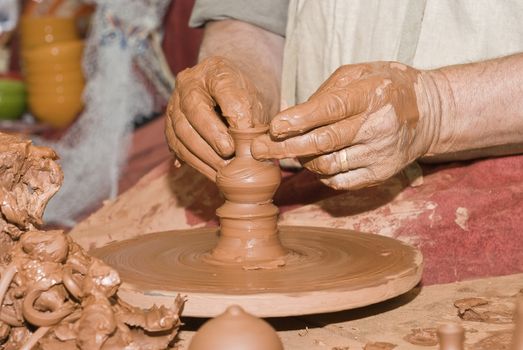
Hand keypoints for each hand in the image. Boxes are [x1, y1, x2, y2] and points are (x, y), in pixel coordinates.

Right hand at [165, 56, 266, 180]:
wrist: (231, 96)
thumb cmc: (246, 100)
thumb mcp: (257, 105)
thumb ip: (254, 123)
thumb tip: (248, 151)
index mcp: (215, 70)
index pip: (222, 87)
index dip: (233, 112)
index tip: (245, 132)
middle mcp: (188, 82)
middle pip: (194, 110)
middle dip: (212, 136)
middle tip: (230, 154)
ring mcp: (174, 103)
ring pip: (181, 131)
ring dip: (203, 155)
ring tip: (223, 170)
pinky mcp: (170, 125)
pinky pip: (176, 146)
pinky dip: (195, 163)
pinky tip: (212, 173)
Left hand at [251, 62, 440, 189]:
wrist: (428, 113)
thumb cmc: (384, 88)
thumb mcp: (357, 75)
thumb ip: (324, 94)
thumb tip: (289, 119)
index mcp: (371, 96)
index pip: (330, 110)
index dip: (299, 120)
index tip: (273, 127)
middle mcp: (377, 127)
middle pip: (323, 143)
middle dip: (284, 148)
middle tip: (257, 150)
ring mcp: (380, 155)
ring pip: (327, 166)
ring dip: (302, 160)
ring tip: (291, 150)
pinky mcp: (380, 175)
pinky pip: (339, 182)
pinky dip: (320, 174)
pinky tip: (315, 162)